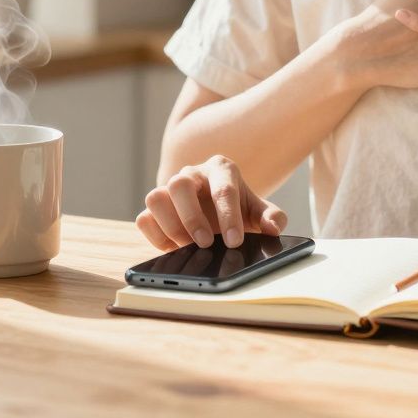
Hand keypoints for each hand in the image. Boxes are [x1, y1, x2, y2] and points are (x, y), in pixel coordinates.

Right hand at [137, 155, 287, 250]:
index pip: (223, 188)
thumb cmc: (239, 209)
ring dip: (170, 226)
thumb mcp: (260, 212)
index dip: (228, 217)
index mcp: (221, 169)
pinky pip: (144, 218)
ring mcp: (169, 190)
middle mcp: (191, 174)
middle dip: (192, 217)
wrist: (219, 212)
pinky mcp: (155, 210)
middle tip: (206, 244)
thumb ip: (272, 218)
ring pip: (155, 197)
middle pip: (179, 183)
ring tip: (188, 246)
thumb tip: (273, 228)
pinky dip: (156, 235)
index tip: (234, 242)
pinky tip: (174, 247)